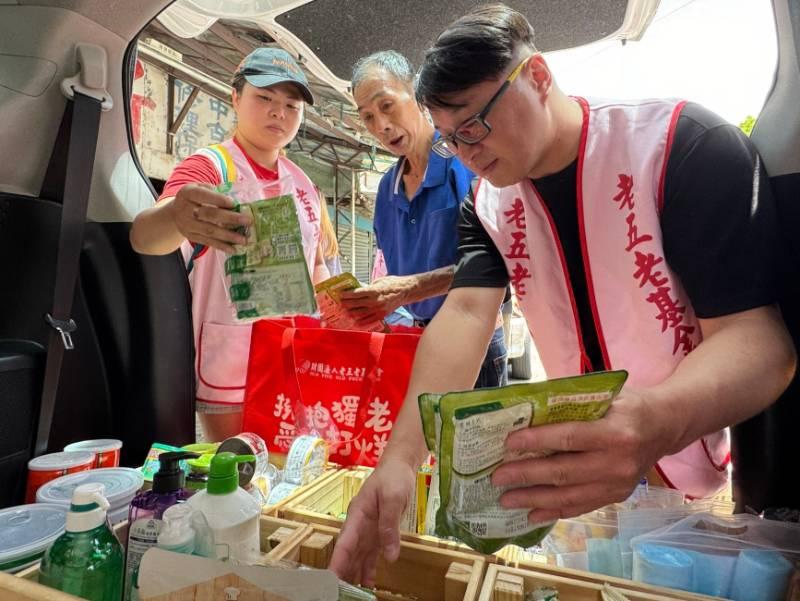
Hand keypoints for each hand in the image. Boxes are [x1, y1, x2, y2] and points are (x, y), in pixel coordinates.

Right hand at [169, 183, 251, 252]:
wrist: (175, 213)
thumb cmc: (195, 198)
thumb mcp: (201, 188)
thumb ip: (216, 192)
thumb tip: (239, 202)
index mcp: (188, 193)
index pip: (204, 195)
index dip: (219, 199)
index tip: (234, 203)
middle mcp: (184, 209)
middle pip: (209, 214)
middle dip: (230, 218)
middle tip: (247, 221)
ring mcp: (187, 225)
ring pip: (209, 231)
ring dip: (228, 236)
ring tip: (244, 239)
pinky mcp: (191, 237)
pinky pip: (207, 242)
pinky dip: (221, 246)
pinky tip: (233, 249)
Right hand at [329, 458, 415, 584]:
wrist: (400, 465)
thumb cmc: (393, 477)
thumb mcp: (393, 498)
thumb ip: (389, 527)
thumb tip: (389, 557)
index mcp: (357, 514)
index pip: (345, 542)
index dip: (337, 561)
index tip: (330, 578)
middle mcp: (359, 524)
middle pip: (349, 552)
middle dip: (343, 572)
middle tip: (338, 592)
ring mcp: (367, 528)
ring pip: (358, 555)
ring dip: (355, 573)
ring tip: (352, 593)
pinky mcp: (378, 530)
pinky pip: (371, 553)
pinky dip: (369, 567)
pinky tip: (368, 582)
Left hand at [338, 276, 415, 325]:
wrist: (405, 291)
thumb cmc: (392, 283)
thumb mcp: (378, 281)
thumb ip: (368, 287)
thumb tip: (358, 291)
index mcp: (374, 291)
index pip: (356, 294)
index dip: (346, 295)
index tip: (339, 295)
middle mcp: (375, 301)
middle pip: (356, 304)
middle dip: (346, 304)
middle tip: (340, 304)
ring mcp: (378, 309)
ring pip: (361, 313)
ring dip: (352, 313)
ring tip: (345, 313)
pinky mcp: (382, 315)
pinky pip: (369, 320)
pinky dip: (361, 322)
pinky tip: (355, 322)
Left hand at [491, 388, 672, 522]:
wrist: (666, 426)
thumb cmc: (628, 405)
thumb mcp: (605, 395)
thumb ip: (571, 404)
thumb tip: (525, 409)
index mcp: (615, 432)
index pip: (568, 438)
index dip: (537, 441)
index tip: (508, 444)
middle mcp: (618, 463)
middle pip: (563, 472)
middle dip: (526, 476)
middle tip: (497, 477)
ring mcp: (618, 485)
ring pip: (569, 496)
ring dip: (533, 499)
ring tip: (505, 500)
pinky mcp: (616, 497)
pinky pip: (580, 507)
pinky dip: (554, 511)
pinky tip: (531, 514)